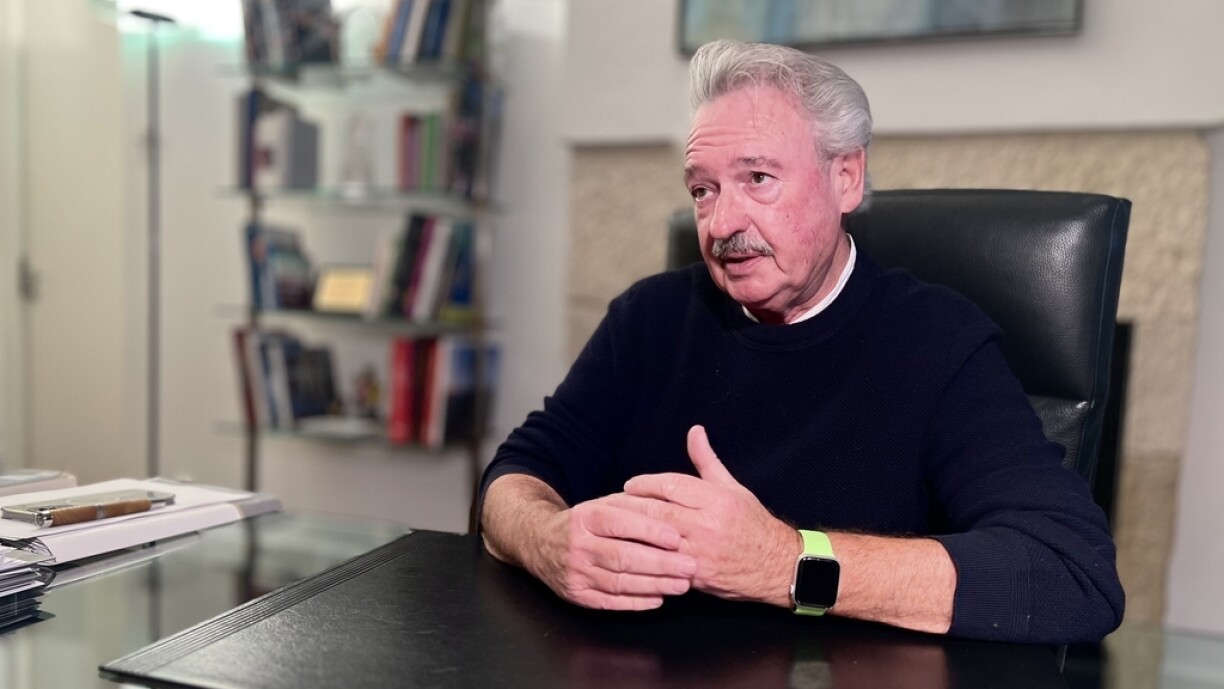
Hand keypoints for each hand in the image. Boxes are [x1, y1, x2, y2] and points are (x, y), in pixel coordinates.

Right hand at [530, 494, 697, 610]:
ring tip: (681, 585)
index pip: (620, 523)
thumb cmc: (584, 523)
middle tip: (690, 566)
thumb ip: (632, 504)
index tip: (677, 537)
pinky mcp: (576, 595)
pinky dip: (635, 602)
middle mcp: (578, 545)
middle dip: (660, 563)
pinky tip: (657, 599)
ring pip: (618, 582)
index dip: (650, 531)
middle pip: (622, 556)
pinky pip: (609, 601)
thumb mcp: (602, 505)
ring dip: (653, 585)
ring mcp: (576, 572)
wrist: (540, 543)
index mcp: (585, 517)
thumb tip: (670, 505)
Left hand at [622, 425, 799, 605]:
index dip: (645, 484)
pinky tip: (630, 552)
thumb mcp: (732, 488)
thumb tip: (694, 431)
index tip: (630, 486)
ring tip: (614, 527)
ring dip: (632, 532)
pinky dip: (644, 557)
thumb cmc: (752, 524)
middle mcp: (707, 523)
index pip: (671, 484)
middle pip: (658, 511)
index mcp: (716, 499)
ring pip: (656, 539)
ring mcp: (700, 552)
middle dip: (630, 507)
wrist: (776, 565)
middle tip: (612, 504)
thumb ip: (707, 461)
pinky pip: (663, 564)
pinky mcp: (695, 575)